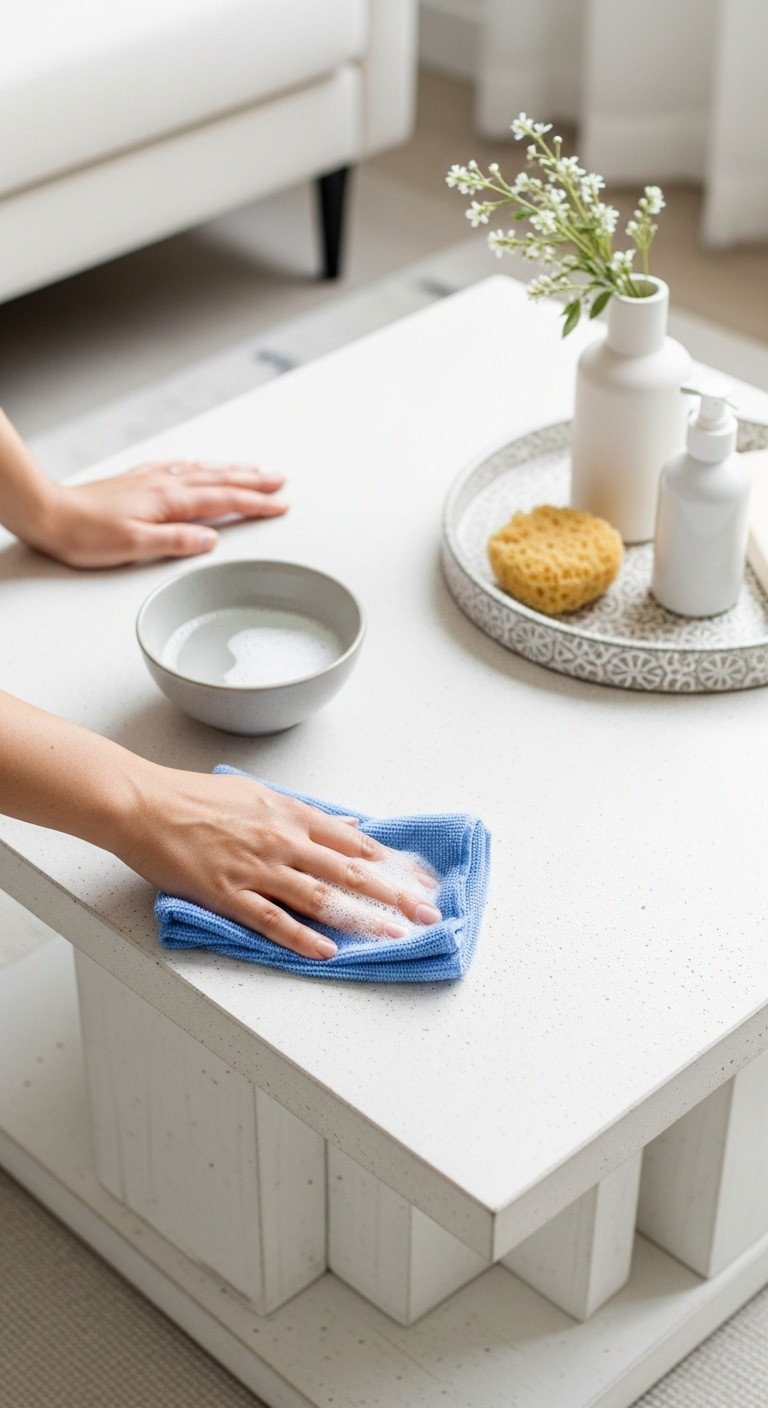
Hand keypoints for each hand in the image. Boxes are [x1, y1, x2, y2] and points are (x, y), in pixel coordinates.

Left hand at [36, 459, 287, 567]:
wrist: (50, 515)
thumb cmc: (86, 535)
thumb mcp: (135, 546)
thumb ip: (176, 541)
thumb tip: (210, 539)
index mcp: (168, 502)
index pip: (223, 501)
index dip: (255, 503)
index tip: (279, 505)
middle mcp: (163, 485)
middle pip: (218, 480)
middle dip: (253, 480)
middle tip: (280, 481)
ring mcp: (150, 480)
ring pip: (201, 471)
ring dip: (231, 470)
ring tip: (254, 469)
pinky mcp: (136, 481)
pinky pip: (178, 467)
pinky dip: (197, 465)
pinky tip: (199, 464)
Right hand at [120, 769, 441, 960]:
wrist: (143, 803)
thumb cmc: (196, 798)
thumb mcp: (261, 794)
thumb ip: (307, 816)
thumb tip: (349, 827)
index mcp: (290, 814)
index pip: (355, 843)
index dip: (393, 863)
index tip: (421, 879)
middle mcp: (280, 840)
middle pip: (349, 871)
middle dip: (394, 894)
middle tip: (427, 912)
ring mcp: (254, 868)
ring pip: (319, 896)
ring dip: (360, 917)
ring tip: (393, 935)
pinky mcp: (226, 893)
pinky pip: (270, 918)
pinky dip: (301, 936)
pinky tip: (327, 950)